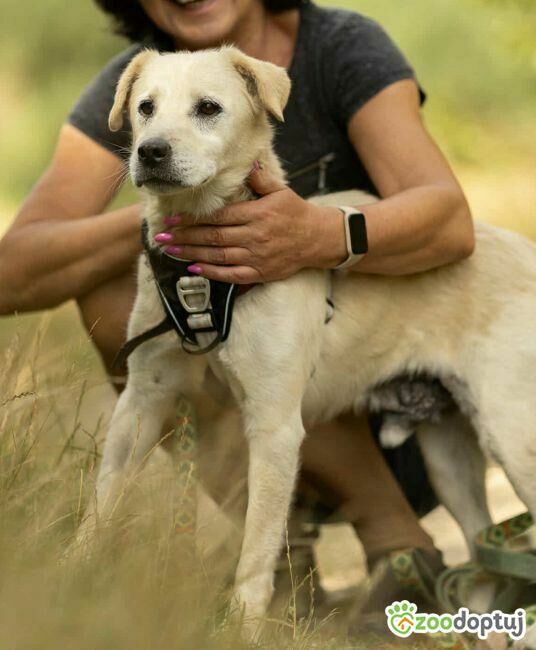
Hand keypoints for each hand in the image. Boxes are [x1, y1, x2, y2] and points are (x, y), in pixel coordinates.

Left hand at [153, 166, 346, 283]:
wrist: (317, 239)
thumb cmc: (295, 213)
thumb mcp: (281, 191)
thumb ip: (260, 179)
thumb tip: (247, 162)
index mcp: (256, 215)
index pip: (218, 217)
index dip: (193, 220)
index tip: (173, 221)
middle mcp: (254, 237)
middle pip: (212, 238)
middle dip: (185, 238)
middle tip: (162, 238)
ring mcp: (256, 257)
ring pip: (218, 256)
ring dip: (192, 255)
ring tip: (171, 252)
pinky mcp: (259, 273)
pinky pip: (231, 275)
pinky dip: (212, 272)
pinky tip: (195, 269)